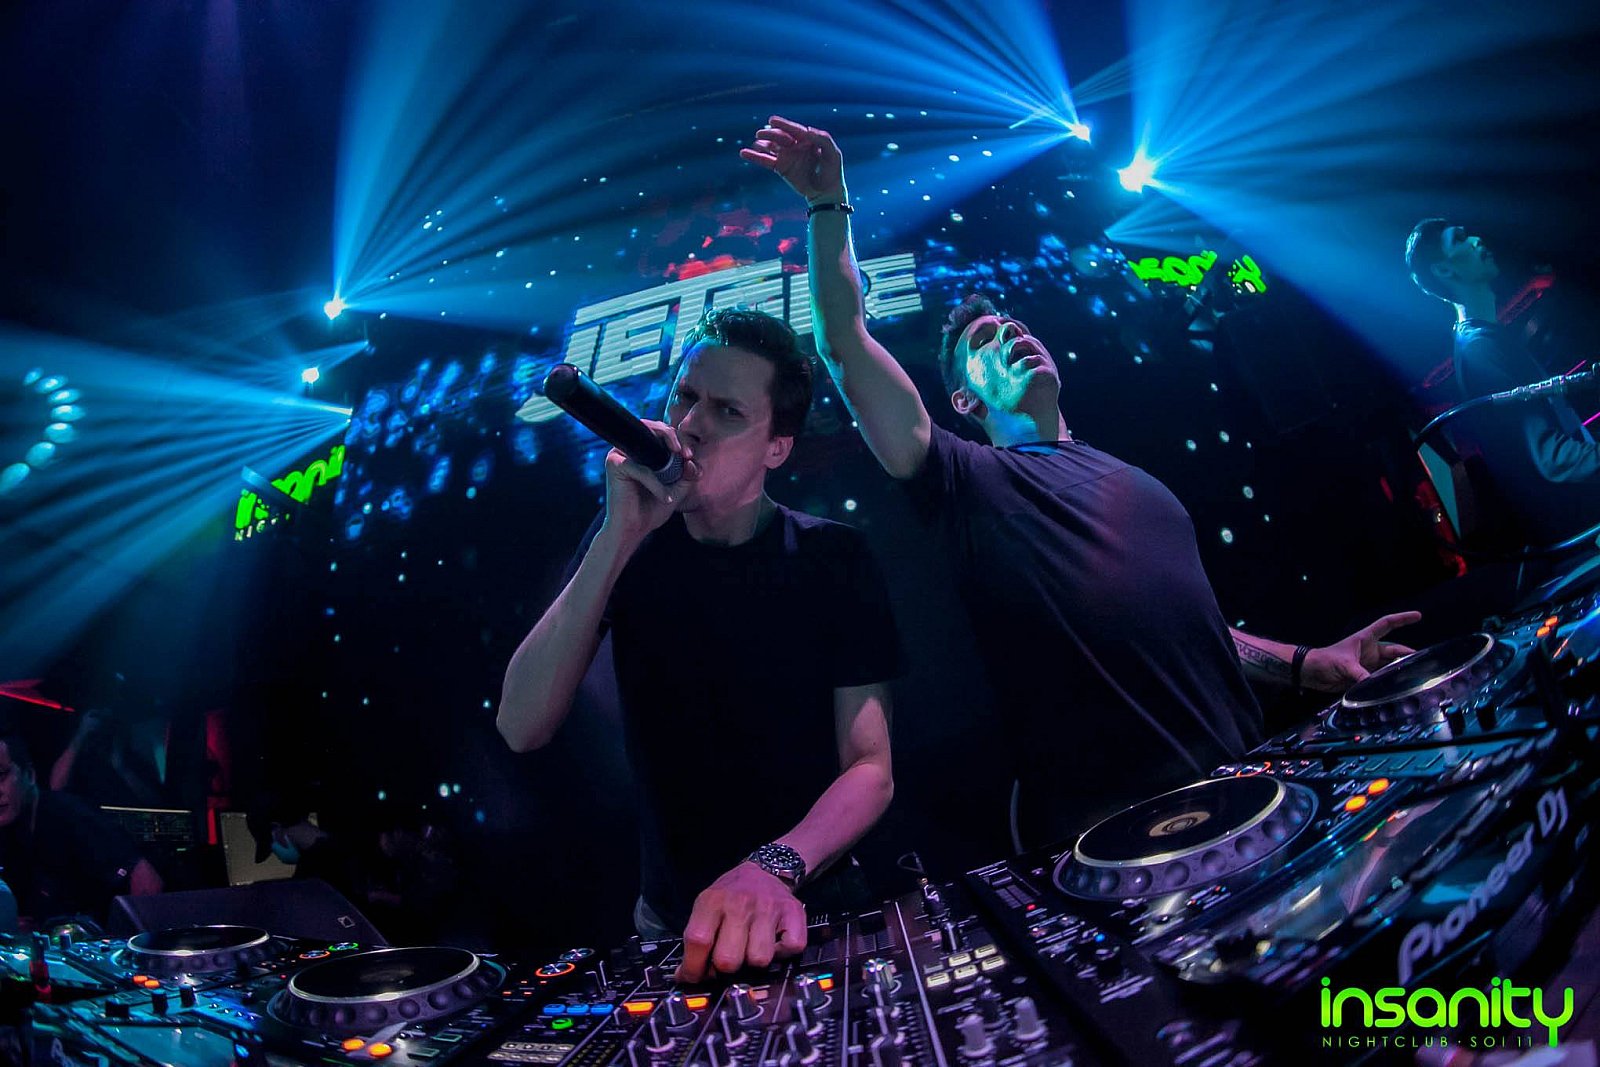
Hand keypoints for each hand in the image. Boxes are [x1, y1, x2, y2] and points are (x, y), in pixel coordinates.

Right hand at [599, 420, 697, 549]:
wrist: (633, 531)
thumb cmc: (652, 509)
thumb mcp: (677, 489)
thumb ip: (687, 473)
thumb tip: (693, 461)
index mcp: (642, 450)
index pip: (662, 433)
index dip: (680, 439)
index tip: (691, 456)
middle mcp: (628, 448)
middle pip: (654, 429)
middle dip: (675, 438)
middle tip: (688, 454)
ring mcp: (619, 454)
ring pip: (648, 443)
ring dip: (668, 456)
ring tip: (683, 465)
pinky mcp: (615, 465)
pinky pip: (642, 470)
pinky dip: (657, 485)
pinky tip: (666, 499)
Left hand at [674, 862, 806, 982]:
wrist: (765, 871)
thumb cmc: (732, 895)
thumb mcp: (707, 907)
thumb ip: (697, 939)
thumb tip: (687, 976)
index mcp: (713, 900)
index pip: (698, 941)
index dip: (694, 968)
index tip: (694, 977)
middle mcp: (740, 903)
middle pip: (728, 960)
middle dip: (726, 968)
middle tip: (729, 958)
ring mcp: (768, 907)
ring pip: (759, 960)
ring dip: (755, 960)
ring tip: (752, 946)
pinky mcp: (793, 912)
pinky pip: (790, 949)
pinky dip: (783, 952)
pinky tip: (774, 941)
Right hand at [740, 115, 846, 204]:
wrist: (826, 193)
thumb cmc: (832, 171)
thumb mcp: (832, 154)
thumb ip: (822, 139)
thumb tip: (806, 130)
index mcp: (808, 139)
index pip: (794, 130)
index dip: (783, 125)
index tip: (772, 120)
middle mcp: (795, 145)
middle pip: (780, 136)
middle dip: (770, 134)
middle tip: (761, 133)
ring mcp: (787, 156)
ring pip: (771, 146)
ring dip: (762, 143)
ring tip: (758, 144)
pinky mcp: (780, 168)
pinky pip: (765, 161)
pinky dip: (754, 157)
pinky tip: (744, 153)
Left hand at [1302, 612, 1422, 692]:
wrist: (1310, 673)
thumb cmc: (1324, 660)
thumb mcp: (1343, 665)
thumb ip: (1360, 675)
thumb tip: (1373, 684)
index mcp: (1365, 639)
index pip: (1387, 624)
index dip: (1402, 619)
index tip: (1418, 616)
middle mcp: (1370, 651)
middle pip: (1394, 651)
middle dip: (1408, 655)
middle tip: (1424, 663)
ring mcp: (1368, 664)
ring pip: (1390, 666)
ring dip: (1400, 671)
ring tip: (1415, 677)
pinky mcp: (1364, 677)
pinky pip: (1381, 680)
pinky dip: (1389, 683)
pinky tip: (1398, 689)